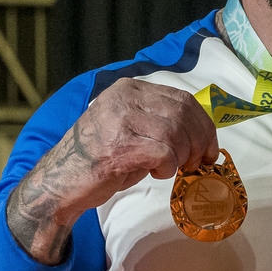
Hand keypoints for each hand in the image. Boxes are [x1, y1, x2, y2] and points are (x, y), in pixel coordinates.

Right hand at [6, 78, 219, 262]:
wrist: (61, 181)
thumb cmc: (100, 158)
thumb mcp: (130, 127)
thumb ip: (159, 120)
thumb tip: (200, 133)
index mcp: (129, 89)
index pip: (183, 99)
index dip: (204, 125)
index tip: (210, 148)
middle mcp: (124, 98)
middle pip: (184, 115)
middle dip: (199, 143)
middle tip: (197, 163)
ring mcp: (121, 120)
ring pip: (176, 134)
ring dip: (182, 157)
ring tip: (171, 168)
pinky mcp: (121, 146)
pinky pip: (164, 154)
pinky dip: (168, 168)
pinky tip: (156, 173)